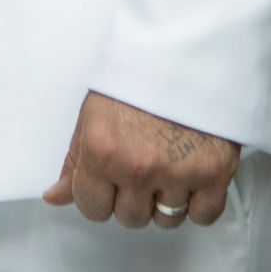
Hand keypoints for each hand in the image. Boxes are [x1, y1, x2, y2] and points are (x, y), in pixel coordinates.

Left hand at [47, 91, 240, 228]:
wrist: (186, 50)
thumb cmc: (136, 77)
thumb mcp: (93, 114)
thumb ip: (75, 161)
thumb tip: (55, 197)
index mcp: (102, 150)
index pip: (92, 209)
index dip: (98, 195)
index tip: (108, 179)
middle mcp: (138, 167)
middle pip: (130, 218)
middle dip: (132, 197)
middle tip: (141, 164)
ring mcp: (179, 172)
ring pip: (166, 220)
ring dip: (165, 201)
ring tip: (167, 165)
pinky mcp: (215, 172)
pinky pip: (204, 216)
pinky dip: (198, 204)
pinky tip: (190, 177)